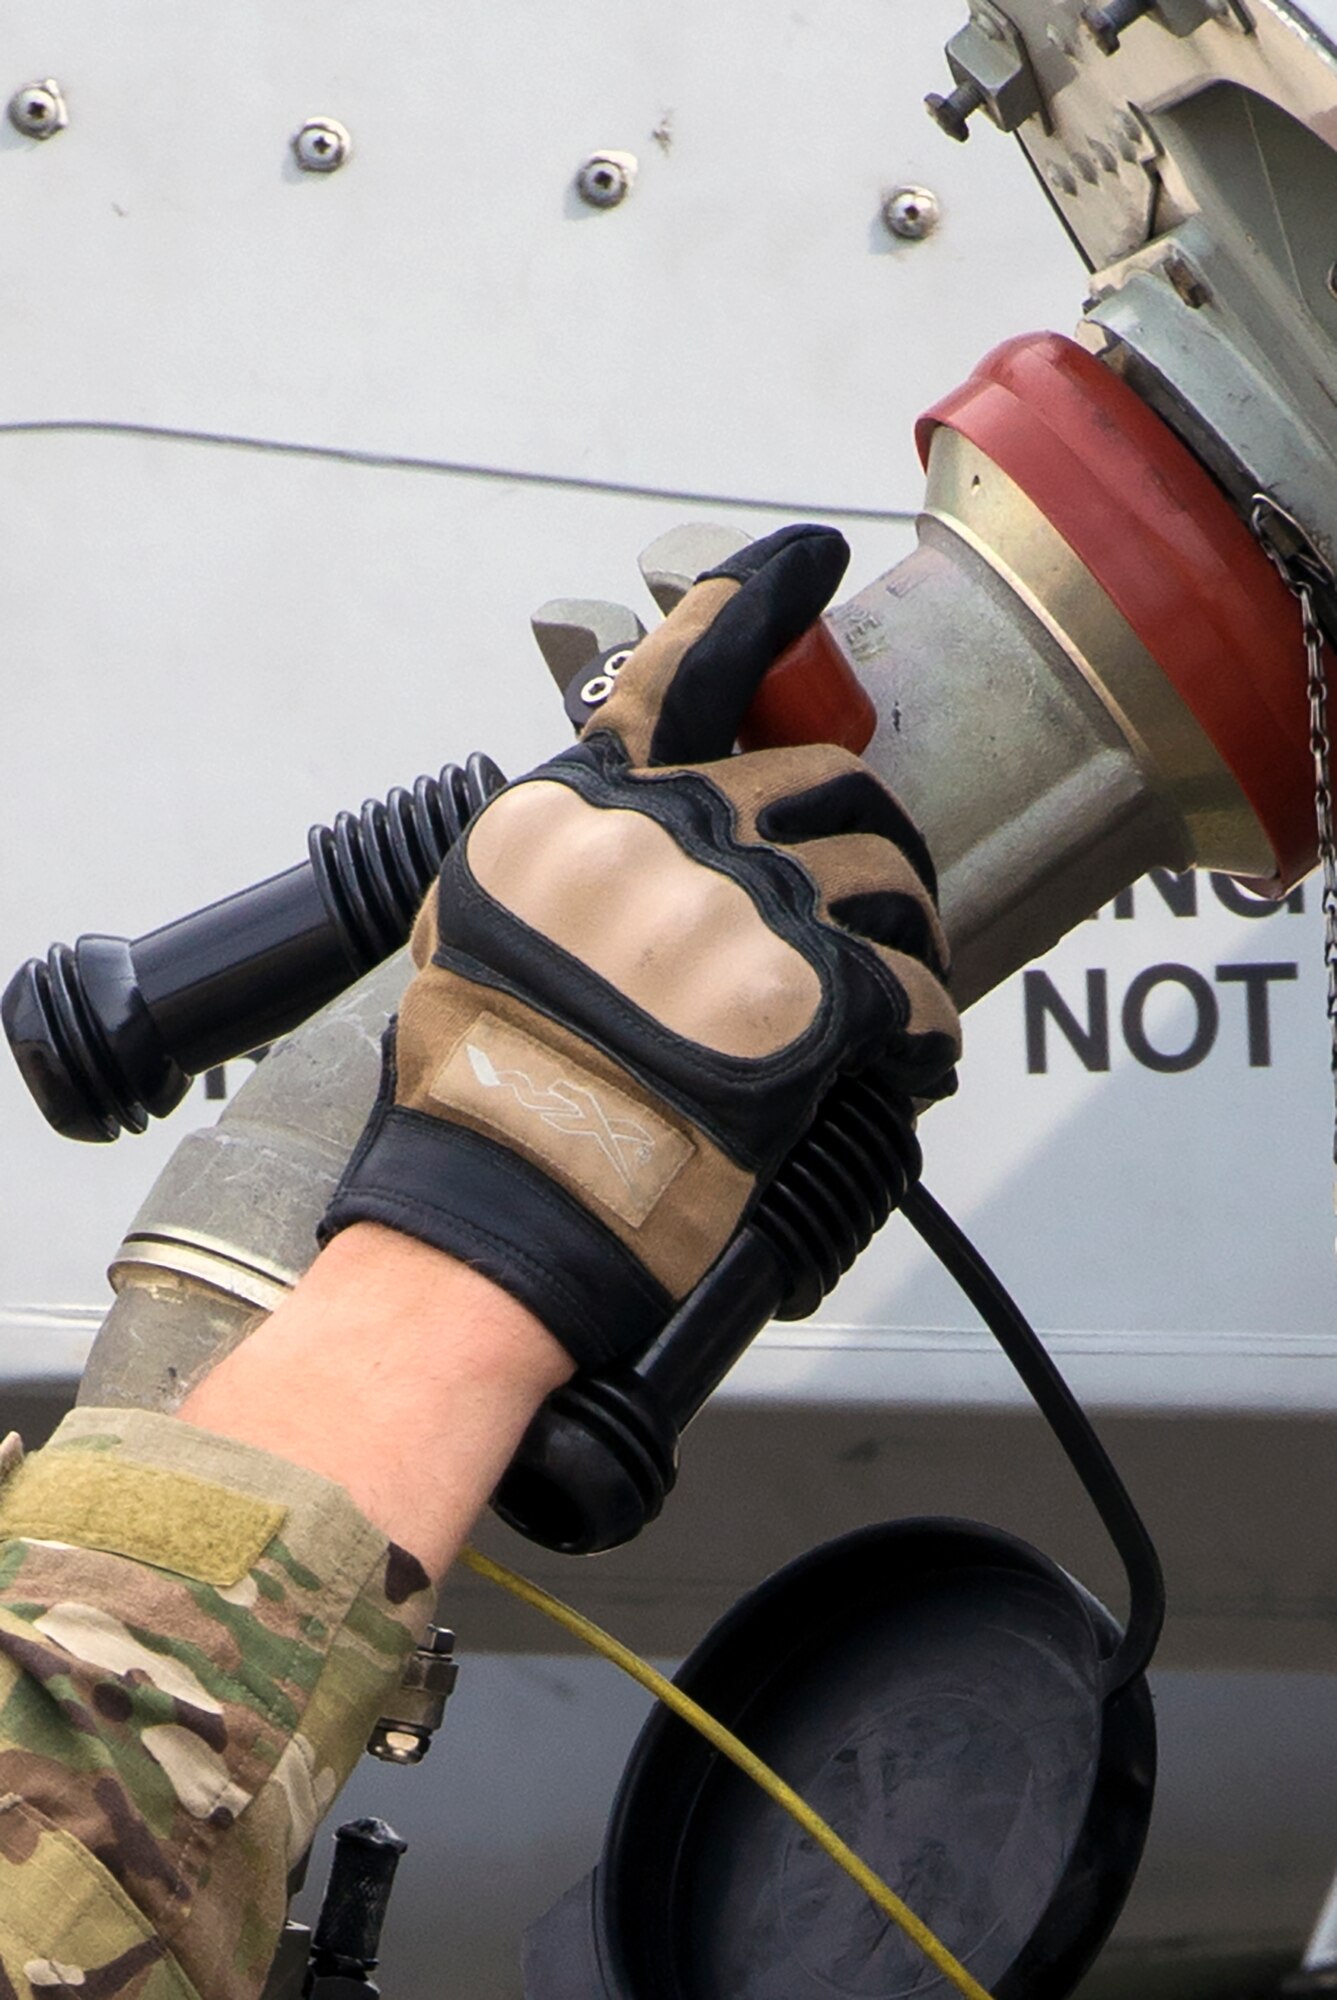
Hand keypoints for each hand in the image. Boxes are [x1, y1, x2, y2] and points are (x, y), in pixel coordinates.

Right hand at [321, 525, 959, 1369]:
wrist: (507, 1196)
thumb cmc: (482, 1086)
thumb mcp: (480, 928)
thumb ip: (573, 860)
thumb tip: (644, 843)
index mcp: (583, 807)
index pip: (686, 668)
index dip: (760, 597)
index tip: (810, 559)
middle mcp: (667, 835)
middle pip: (823, 783)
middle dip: (864, 840)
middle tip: (875, 899)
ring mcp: (741, 908)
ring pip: (885, 878)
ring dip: (906, 936)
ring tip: (892, 998)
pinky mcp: (810, 997)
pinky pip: (913, 991)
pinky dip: (925, 1035)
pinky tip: (908, 1064)